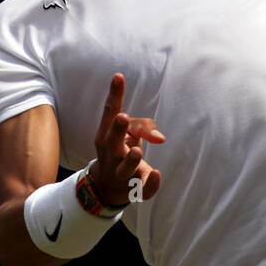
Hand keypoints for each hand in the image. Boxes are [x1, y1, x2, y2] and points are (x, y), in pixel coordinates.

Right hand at [91, 73, 163, 205]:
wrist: (106, 188)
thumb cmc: (118, 152)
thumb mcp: (127, 136)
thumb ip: (142, 128)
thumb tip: (159, 137)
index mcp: (107, 136)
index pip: (110, 112)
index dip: (115, 94)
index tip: (119, 76)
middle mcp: (111, 154)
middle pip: (112, 141)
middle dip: (118, 130)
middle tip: (123, 118)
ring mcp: (120, 173)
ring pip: (124, 168)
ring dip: (131, 159)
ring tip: (136, 151)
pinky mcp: (134, 189)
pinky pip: (142, 188)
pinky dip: (151, 183)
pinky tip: (157, 174)